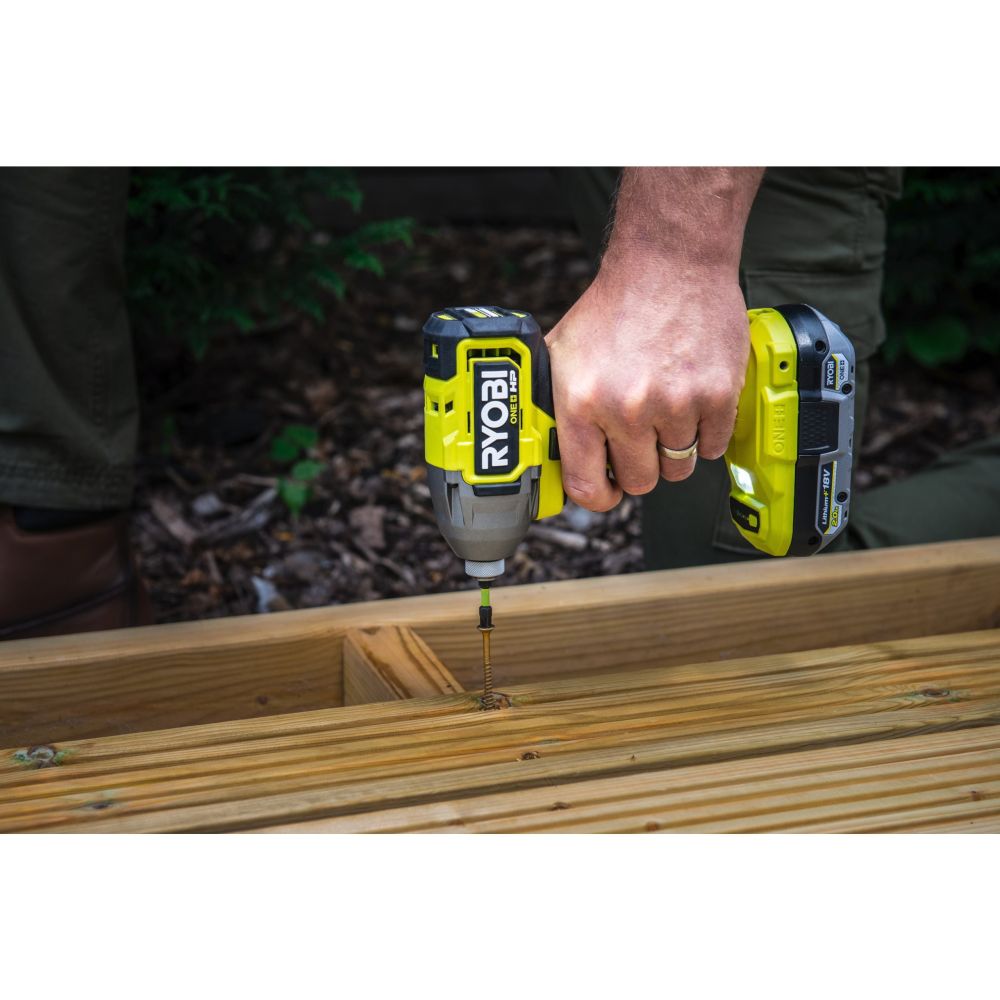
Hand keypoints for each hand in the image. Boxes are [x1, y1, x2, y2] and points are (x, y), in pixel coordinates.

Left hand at [546, 263, 749, 511]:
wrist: (669, 263)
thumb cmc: (614, 307)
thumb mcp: (561, 352)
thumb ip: (554, 402)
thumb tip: (547, 447)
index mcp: (581, 402)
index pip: (586, 486)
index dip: (598, 496)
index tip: (606, 491)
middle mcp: (626, 408)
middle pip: (639, 482)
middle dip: (639, 466)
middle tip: (641, 437)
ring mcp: (675, 404)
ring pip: (678, 468)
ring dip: (673, 448)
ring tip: (666, 410)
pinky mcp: (717, 395)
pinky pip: (713, 448)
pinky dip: (705, 432)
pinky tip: (692, 400)